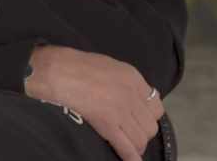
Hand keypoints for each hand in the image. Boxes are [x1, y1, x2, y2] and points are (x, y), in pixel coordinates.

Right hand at [25, 46, 164, 160]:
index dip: (148, 116)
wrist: (60, 71)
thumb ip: (127, 82)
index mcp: (133, 78)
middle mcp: (131, 95)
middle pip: (150, 126)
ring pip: (141, 139)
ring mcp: (121, 111)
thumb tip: (136, 98)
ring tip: (125, 143)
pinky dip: (131, 157)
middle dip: (141, 132)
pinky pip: (127, 147)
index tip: (139, 119)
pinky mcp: (108, 125)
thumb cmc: (79, 66)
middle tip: (129, 132)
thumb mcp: (111, 66)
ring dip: (134, 144)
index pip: (156, 106)